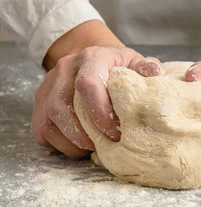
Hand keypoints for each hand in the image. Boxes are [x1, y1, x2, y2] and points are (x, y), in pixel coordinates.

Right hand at [32, 21, 162, 157]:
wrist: (91, 58)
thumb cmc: (116, 65)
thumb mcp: (133, 61)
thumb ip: (146, 67)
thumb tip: (155, 72)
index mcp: (91, 58)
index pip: (87, 85)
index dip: (99, 113)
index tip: (115, 132)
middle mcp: (64, 69)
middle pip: (60, 107)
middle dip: (83, 134)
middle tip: (103, 146)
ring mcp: (48, 85)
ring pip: (48, 121)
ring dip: (70, 142)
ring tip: (92, 148)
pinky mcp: (40, 101)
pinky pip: (41, 130)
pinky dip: (59, 144)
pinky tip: (78, 146)